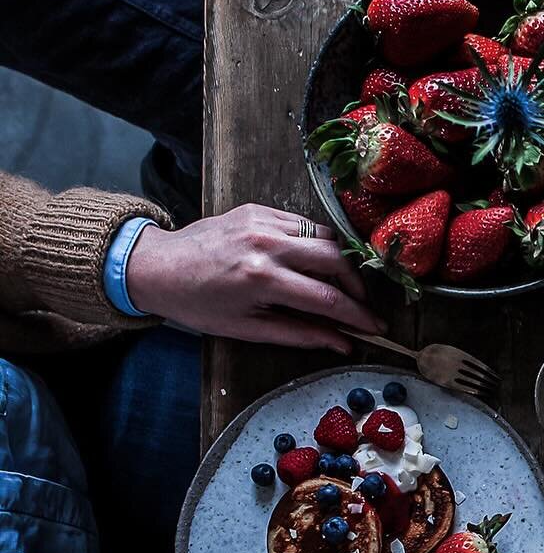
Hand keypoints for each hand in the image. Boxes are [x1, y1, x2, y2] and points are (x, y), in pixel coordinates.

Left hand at [126, 204, 385, 351]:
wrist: (157, 266)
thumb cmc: (197, 305)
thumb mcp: (247, 328)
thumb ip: (300, 334)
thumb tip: (342, 344)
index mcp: (261, 279)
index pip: (328, 298)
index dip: (358, 315)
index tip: (376, 328)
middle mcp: (267, 244)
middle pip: (336, 260)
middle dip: (357, 286)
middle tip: (361, 306)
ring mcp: (264, 221)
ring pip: (325, 236)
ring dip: (340, 261)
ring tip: (341, 284)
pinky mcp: (260, 208)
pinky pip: (304, 223)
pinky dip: (316, 242)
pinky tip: (313, 261)